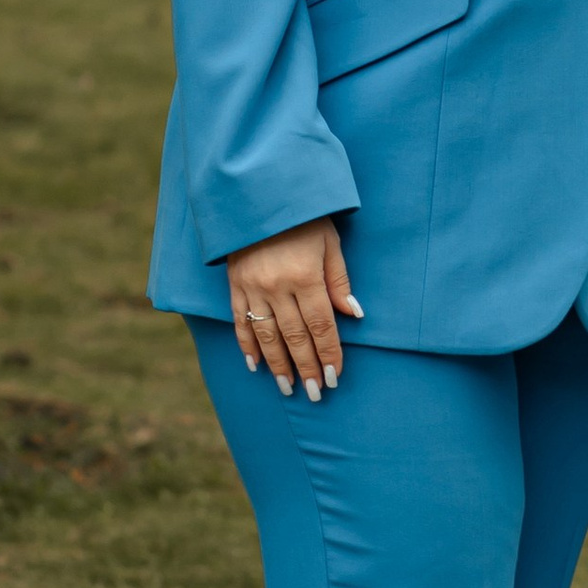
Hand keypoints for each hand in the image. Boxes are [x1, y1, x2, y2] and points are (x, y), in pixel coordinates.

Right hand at [226, 220, 360, 394]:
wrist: (258, 194)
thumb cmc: (303, 217)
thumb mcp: (329, 242)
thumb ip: (339, 280)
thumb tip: (352, 315)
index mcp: (305, 276)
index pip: (321, 325)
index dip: (329, 353)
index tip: (335, 376)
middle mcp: (278, 287)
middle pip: (295, 337)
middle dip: (307, 368)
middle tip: (315, 394)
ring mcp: (253, 288)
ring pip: (267, 336)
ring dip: (278, 365)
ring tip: (288, 388)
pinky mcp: (235, 285)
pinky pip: (240, 322)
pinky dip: (247, 346)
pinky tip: (255, 366)